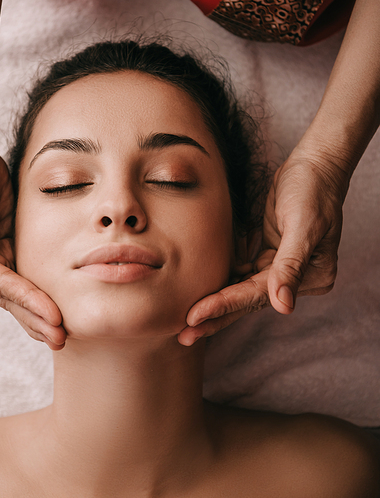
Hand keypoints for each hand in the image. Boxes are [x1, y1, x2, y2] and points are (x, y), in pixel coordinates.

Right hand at [0, 149, 65, 349]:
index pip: (4, 289)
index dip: (29, 305)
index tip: (54, 319)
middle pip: (15, 300)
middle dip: (38, 321)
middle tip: (63, 340)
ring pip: (25, 291)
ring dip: (43, 312)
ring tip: (65, 333)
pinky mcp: (14, 247)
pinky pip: (33, 272)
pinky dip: (46, 289)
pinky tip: (64, 303)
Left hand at [178, 146, 348, 345]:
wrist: (315, 163)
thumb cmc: (312, 189)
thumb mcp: (303, 224)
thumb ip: (291, 265)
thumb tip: (284, 307)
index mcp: (312, 278)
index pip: (259, 295)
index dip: (226, 305)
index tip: (194, 316)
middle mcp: (296, 278)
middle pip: (249, 300)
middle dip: (216, 317)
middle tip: (183, 334)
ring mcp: (281, 266)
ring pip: (241, 289)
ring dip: (214, 302)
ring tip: (184, 321)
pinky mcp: (267, 253)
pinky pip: (240, 272)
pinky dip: (220, 280)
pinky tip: (197, 291)